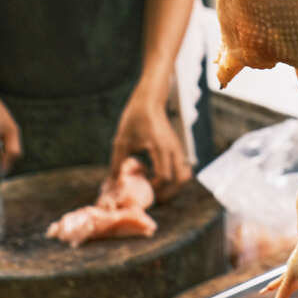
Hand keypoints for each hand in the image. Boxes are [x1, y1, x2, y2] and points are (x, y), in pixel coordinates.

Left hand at [111, 86, 191, 201]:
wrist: (150, 100)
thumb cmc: (135, 117)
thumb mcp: (122, 139)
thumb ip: (118, 162)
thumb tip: (113, 183)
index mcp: (160, 147)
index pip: (164, 176)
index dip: (153, 188)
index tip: (141, 189)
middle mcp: (173, 149)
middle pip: (180, 180)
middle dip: (168, 194)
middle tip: (153, 197)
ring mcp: (177, 148)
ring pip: (184, 175)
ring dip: (173, 187)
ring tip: (157, 190)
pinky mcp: (177, 147)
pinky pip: (182, 168)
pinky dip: (174, 178)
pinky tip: (158, 176)